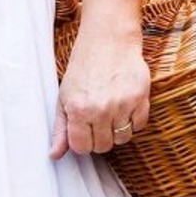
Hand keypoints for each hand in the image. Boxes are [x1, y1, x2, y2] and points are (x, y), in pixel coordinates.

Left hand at [49, 30, 150, 158]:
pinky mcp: (141, 98)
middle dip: (99, 137)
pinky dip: (133, 120)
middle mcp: (101, 110)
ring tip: (111, 111)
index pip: (82, 148)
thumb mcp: (64, 97)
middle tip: (96, 119)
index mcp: (79, 110)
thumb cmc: (83, 68)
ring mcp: (123, 105)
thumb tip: (54, 155)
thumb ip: (60, 129)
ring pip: (122, 139)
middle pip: (103, 146)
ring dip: (117, 130)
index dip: (82, 142)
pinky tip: (124, 105)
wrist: (108, 41)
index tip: (83, 131)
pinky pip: (139, 126)